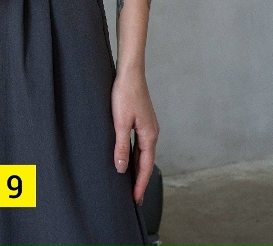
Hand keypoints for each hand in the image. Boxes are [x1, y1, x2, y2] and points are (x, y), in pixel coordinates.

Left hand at [111, 69, 159, 204]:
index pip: (145, 166)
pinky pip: (141, 144)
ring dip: (138, 167)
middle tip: (134, 197)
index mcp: (149, 135)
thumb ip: (121, 146)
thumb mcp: (120, 122)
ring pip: (144, 152)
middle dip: (140, 179)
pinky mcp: (142, 120)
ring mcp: (148, 126)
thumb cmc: (125, 94)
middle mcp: (152, 132)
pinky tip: (129, 157)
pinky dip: (136, 155)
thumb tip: (121, 168)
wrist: (130, 72)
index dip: (140, 183)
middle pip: (146, 161)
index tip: (135, 199)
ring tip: (131, 181)